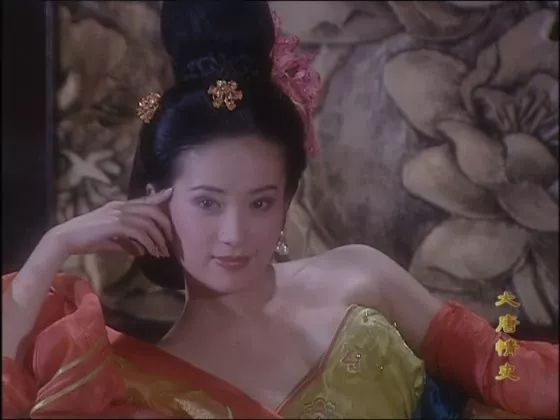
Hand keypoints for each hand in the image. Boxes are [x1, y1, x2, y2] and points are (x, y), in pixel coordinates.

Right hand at [48, 188, 173, 258]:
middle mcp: (120, 206)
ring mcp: (117, 214)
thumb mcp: (111, 238)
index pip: (144, 199)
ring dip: (157, 239)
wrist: (65, 239)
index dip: (159, 196)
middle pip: (151, 210)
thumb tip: (142, 250)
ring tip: (161, 252)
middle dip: (165, 226)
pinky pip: (138, 232)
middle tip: (170, 242)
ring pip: (147, 222)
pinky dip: (146, 243)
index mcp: (119, 206)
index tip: (171, 193)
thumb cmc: (86, 239)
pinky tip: (148, 253)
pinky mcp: (114, 224)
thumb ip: (127, 241)